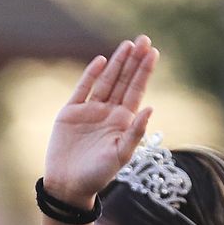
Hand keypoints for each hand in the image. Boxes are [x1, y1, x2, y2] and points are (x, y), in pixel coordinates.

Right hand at [43, 36, 157, 204]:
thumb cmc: (97, 175)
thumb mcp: (121, 155)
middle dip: (134, 61)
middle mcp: (108, 114)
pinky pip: (83, 89)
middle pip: (124, 81)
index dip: (144, 72)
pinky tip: (102, 61)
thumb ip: (135, 132)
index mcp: (123, 123)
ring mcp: (90, 111)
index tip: (154, 53)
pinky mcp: (71, 112)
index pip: (136, 92)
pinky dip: (91, 74)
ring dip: (117, 63)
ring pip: (106, 81)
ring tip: (129, 44)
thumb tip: (151, 108)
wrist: (69, 185)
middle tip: (145, 39)